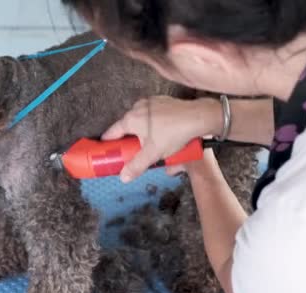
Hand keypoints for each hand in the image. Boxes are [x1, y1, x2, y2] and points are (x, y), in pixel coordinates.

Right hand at [103, 96, 221, 182]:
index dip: (108, 144)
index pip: (112, 133)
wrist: (198, 117)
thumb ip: (136, 166)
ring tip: (150, 143)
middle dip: (128, 139)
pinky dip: (151, 123)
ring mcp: (150, 102)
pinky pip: (150, 114)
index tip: (107, 151)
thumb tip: (123, 178)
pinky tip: (161, 132)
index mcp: (131, 119)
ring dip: (141, 131)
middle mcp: (137, 107)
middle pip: (126, 126)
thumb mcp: (153, 154)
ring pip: (139, 120)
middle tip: (133, 152)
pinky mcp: (161, 100)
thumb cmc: (173, 134)